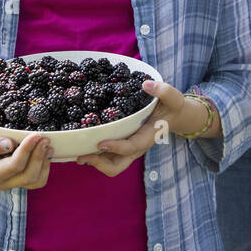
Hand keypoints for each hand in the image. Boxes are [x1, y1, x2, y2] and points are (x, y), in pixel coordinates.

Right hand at [0, 123, 52, 190]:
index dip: (27, 150)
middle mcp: (2, 181)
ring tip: (47, 145)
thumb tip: (9, 144)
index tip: (36, 134)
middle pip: (29, 176)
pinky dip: (44, 166)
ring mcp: (10, 181)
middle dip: (39, 156)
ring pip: (35, 180)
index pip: (15, 166)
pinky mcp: (16, 176)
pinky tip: (44, 151)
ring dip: (44, 163)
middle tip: (45, 138)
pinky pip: (36, 178)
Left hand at [75, 79, 206, 176]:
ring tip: (76, 152)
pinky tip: (82, 143)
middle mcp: (136, 147)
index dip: (116, 147)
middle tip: (82, 155)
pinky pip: (107, 155)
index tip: (100, 143)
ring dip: (94, 161)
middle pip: (117, 166)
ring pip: (110, 164)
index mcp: (148, 137)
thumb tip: (145, 84)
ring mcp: (128, 148)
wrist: (174, 116)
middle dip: (99, 164)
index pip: (131, 147)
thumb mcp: (173, 97)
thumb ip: (163, 90)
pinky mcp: (122, 145)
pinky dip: (95, 153)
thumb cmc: (172, 106)